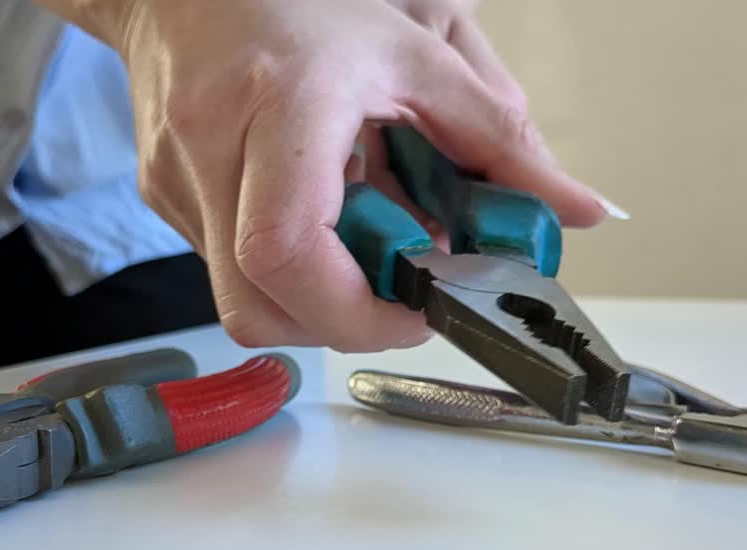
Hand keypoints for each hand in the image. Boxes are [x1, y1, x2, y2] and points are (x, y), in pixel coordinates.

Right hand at [45, 0, 622, 351]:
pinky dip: (291, 269)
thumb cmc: (302, 7)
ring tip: (362, 242)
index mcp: (280, 105)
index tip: (419, 307)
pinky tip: (320, 218)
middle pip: (259, 306)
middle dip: (342, 321)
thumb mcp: (416, 57)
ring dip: (318, 298)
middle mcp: (213, 153)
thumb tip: (580, 213)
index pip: (288, 251)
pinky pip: (231, 272)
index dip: (358, 311)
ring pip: (246, 302)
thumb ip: (501, 140)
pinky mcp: (167, 203)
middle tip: (397, 289)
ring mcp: (178, 186)